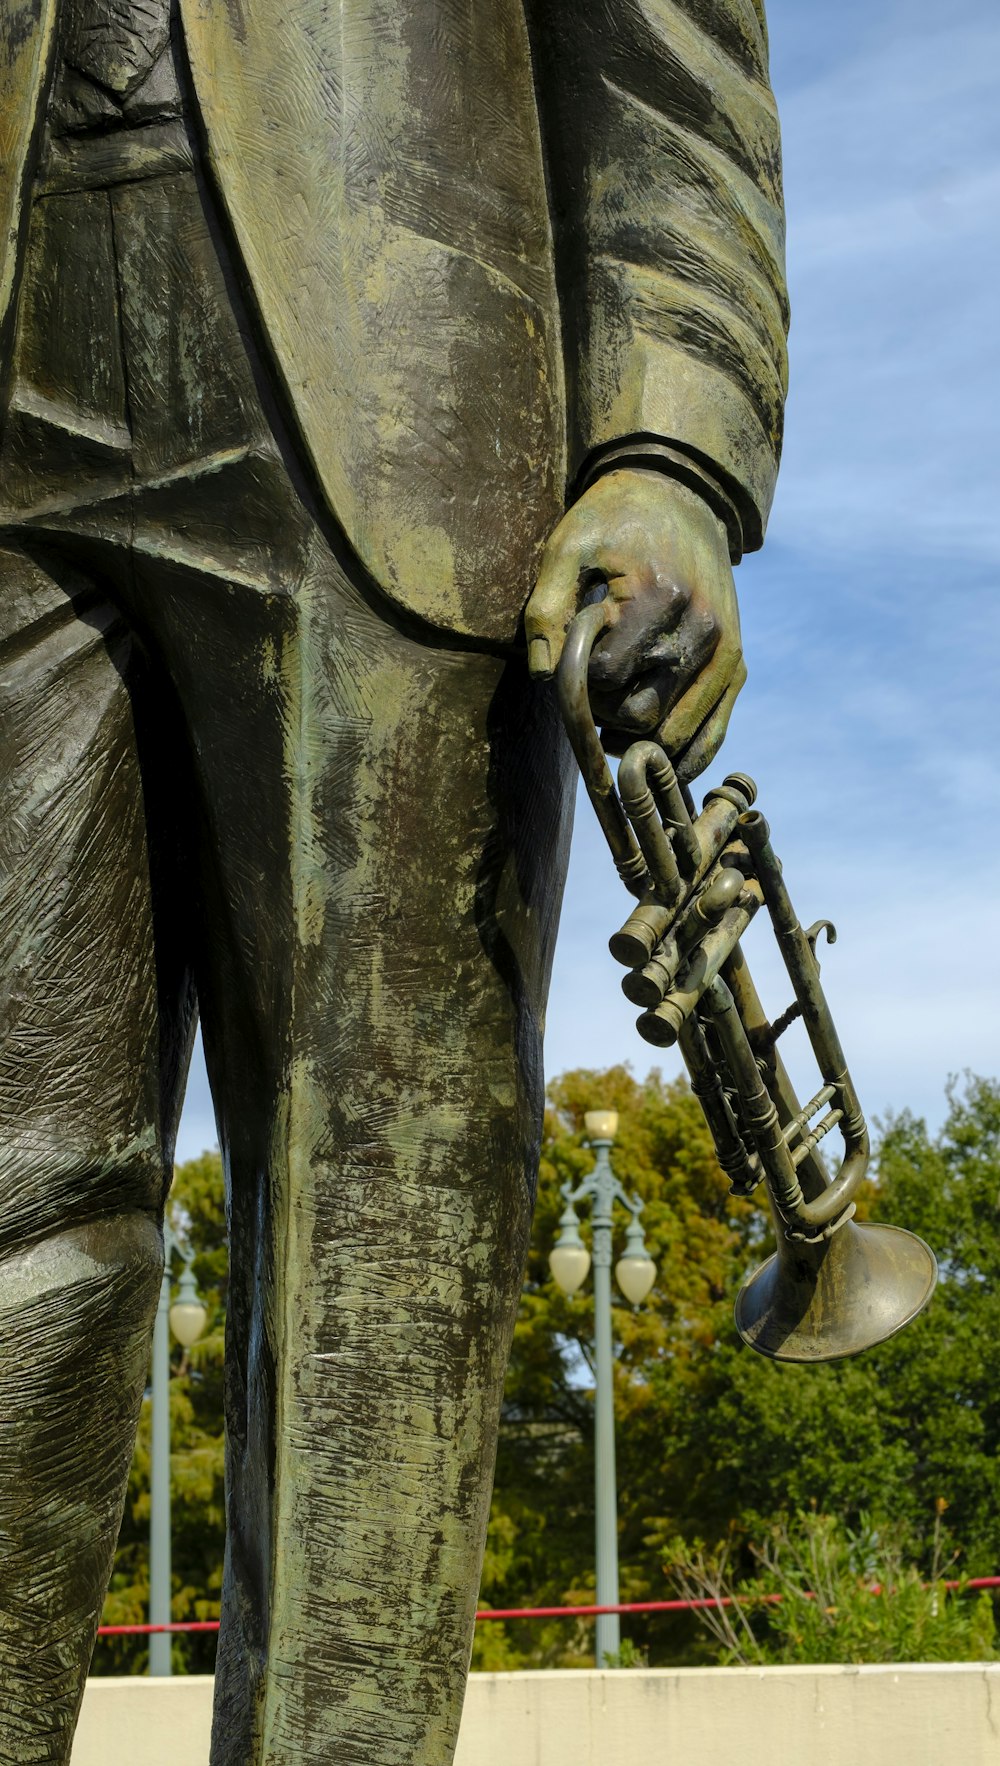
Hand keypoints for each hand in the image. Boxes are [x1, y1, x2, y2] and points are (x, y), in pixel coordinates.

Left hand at [525, 471, 744, 781]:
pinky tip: (647, 745)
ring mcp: (725, 652)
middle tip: (591, 686)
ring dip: (636, 738)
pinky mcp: (737, 666)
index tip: (575, 655)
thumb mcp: (567, 548)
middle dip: (604, 713)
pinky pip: (711, 737)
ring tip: (613, 712)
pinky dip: (679, 755)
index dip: (579, 678)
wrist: (681, 496)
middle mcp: (702, 630)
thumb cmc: (614, 521)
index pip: (606, 677)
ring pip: (674, 736)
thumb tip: (543, 675)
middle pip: (641, 715)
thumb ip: (546, 610)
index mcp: (658, 597)